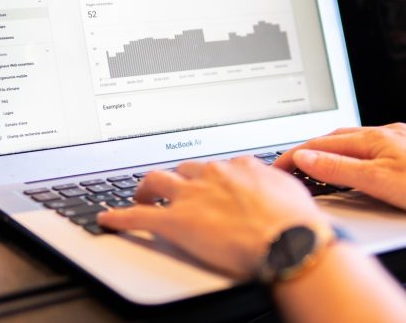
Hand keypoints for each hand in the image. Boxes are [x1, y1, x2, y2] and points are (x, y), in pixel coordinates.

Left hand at [97, 157, 329, 278]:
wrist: (289, 239)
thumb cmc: (296, 221)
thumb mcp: (291, 191)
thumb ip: (276, 185)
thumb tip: (278, 188)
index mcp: (239, 167)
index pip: (217, 166)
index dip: (210, 176)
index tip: (208, 183)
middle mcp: (213, 175)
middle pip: (184, 168)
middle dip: (176, 177)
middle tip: (172, 187)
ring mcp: (192, 196)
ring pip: (157, 180)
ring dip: (146, 187)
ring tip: (140, 194)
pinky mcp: (176, 221)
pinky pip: (139, 216)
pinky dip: (120, 216)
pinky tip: (109, 219)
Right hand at [275, 123, 405, 213]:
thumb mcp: (380, 181)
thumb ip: (339, 169)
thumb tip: (306, 159)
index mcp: (369, 140)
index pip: (318, 145)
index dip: (293, 155)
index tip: (276, 166)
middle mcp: (380, 133)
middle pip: (332, 139)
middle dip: (307, 151)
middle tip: (290, 167)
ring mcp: (396, 139)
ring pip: (351, 142)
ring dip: (328, 152)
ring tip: (316, 166)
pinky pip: (368, 147)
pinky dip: (350, 155)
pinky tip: (357, 165)